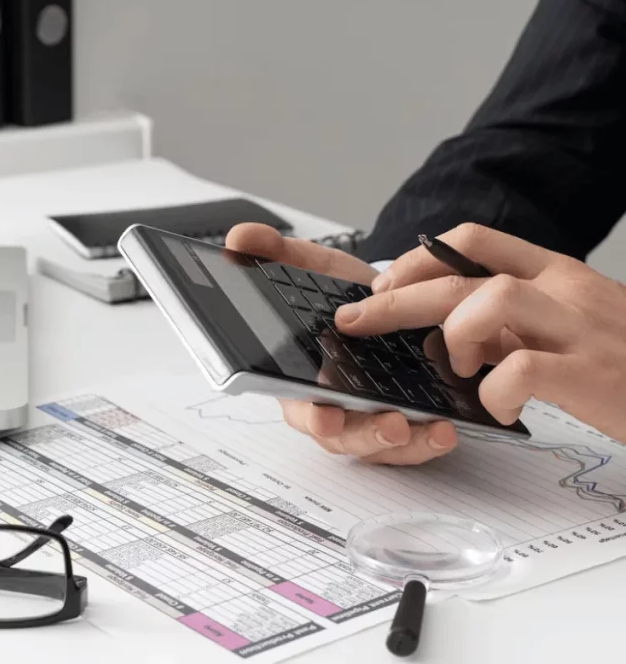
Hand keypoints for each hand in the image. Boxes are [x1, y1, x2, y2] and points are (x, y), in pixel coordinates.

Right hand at [225, 223, 458, 464]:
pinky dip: (429, 442)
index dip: (311, 416)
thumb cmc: (342, 298)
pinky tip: (448, 429)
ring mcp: (365, 421)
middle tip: (392, 425)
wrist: (388, 303)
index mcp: (297, 379)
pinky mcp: (402, 424)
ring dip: (405, 445)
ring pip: (379, 447)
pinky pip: (412, 447)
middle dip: (366, 435)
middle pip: (341, 437)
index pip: (298, 407)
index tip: (325, 417)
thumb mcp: (309, 267)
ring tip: (432, 429)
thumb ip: (275, 253)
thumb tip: (239, 239)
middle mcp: (330, 407)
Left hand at [336, 223, 625, 442]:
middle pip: (462, 274)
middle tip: (355, 319)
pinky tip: (498, 406)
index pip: (475, 240)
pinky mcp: (594, 376)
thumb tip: (448, 331)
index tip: (384, 281)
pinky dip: (494, 390)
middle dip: (395, 296)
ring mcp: (582, 330)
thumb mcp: (570, 327)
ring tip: (459, 366)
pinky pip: (522, 369)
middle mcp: (567, 291)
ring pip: (490, 299)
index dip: (418, 256)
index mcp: (558, 273)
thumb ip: (514, 323)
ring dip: (454, 333)